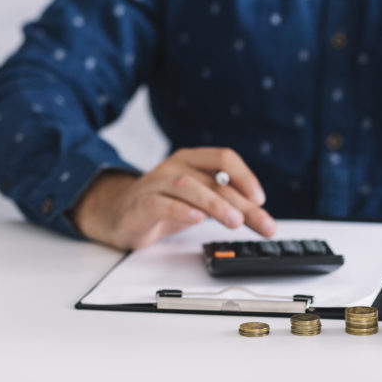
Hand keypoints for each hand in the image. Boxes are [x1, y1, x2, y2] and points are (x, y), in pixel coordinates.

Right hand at [69, 147, 274, 249]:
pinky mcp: (141, 204)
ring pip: (189, 187)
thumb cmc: (165, 204)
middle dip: (242, 204)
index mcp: (192, 159)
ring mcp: (156, 183)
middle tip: (263, 224)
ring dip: (215, 204)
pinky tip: (196, 219)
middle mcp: (175, 166)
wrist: (118, 214)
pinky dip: (180, 210)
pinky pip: (160, 203)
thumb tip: (260, 214)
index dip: (245, 176)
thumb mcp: (199, 201)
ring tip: (235, 221)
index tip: (260, 199)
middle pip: (214, 180)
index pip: (224, 157)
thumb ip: (226, 204)